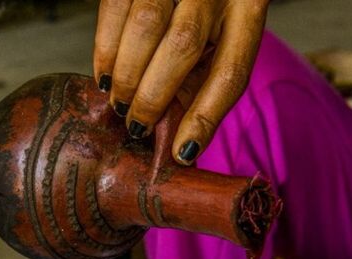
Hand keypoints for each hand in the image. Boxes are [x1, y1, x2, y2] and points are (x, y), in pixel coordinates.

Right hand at [93, 0, 269, 164]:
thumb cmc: (207, 12)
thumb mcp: (219, 41)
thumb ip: (201, 83)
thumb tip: (179, 144)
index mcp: (247, 11)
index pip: (230, 72)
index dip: (204, 118)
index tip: (182, 152)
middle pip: (184, 45)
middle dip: (153, 95)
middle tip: (135, 125)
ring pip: (147, 25)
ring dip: (126, 73)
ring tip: (118, 102)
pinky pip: (116, 7)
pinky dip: (105, 47)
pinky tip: (103, 73)